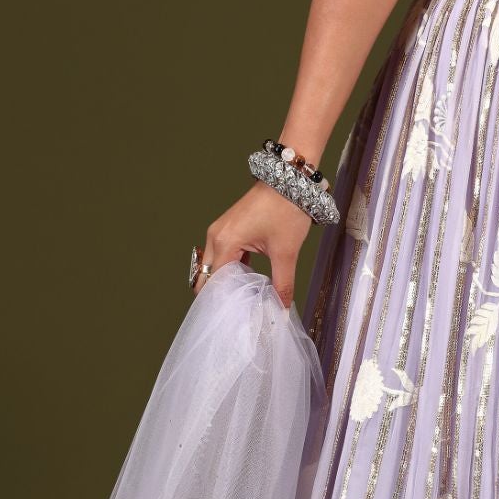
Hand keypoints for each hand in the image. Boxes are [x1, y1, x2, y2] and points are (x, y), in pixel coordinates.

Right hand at [192, 180, 313, 305]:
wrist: (291, 179)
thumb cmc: (286, 208)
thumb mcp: (285, 252)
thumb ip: (282, 284)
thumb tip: (281, 308)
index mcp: (224, 242)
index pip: (213, 282)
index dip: (221, 302)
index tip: (231, 319)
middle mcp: (216, 236)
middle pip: (207, 275)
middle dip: (219, 295)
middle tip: (236, 314)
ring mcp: (221, 231)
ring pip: (216, 266)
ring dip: (226, 283)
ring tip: (243, 302)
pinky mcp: (230, 229)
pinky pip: (224, 256)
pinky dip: (232, 270)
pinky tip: (247, 283)